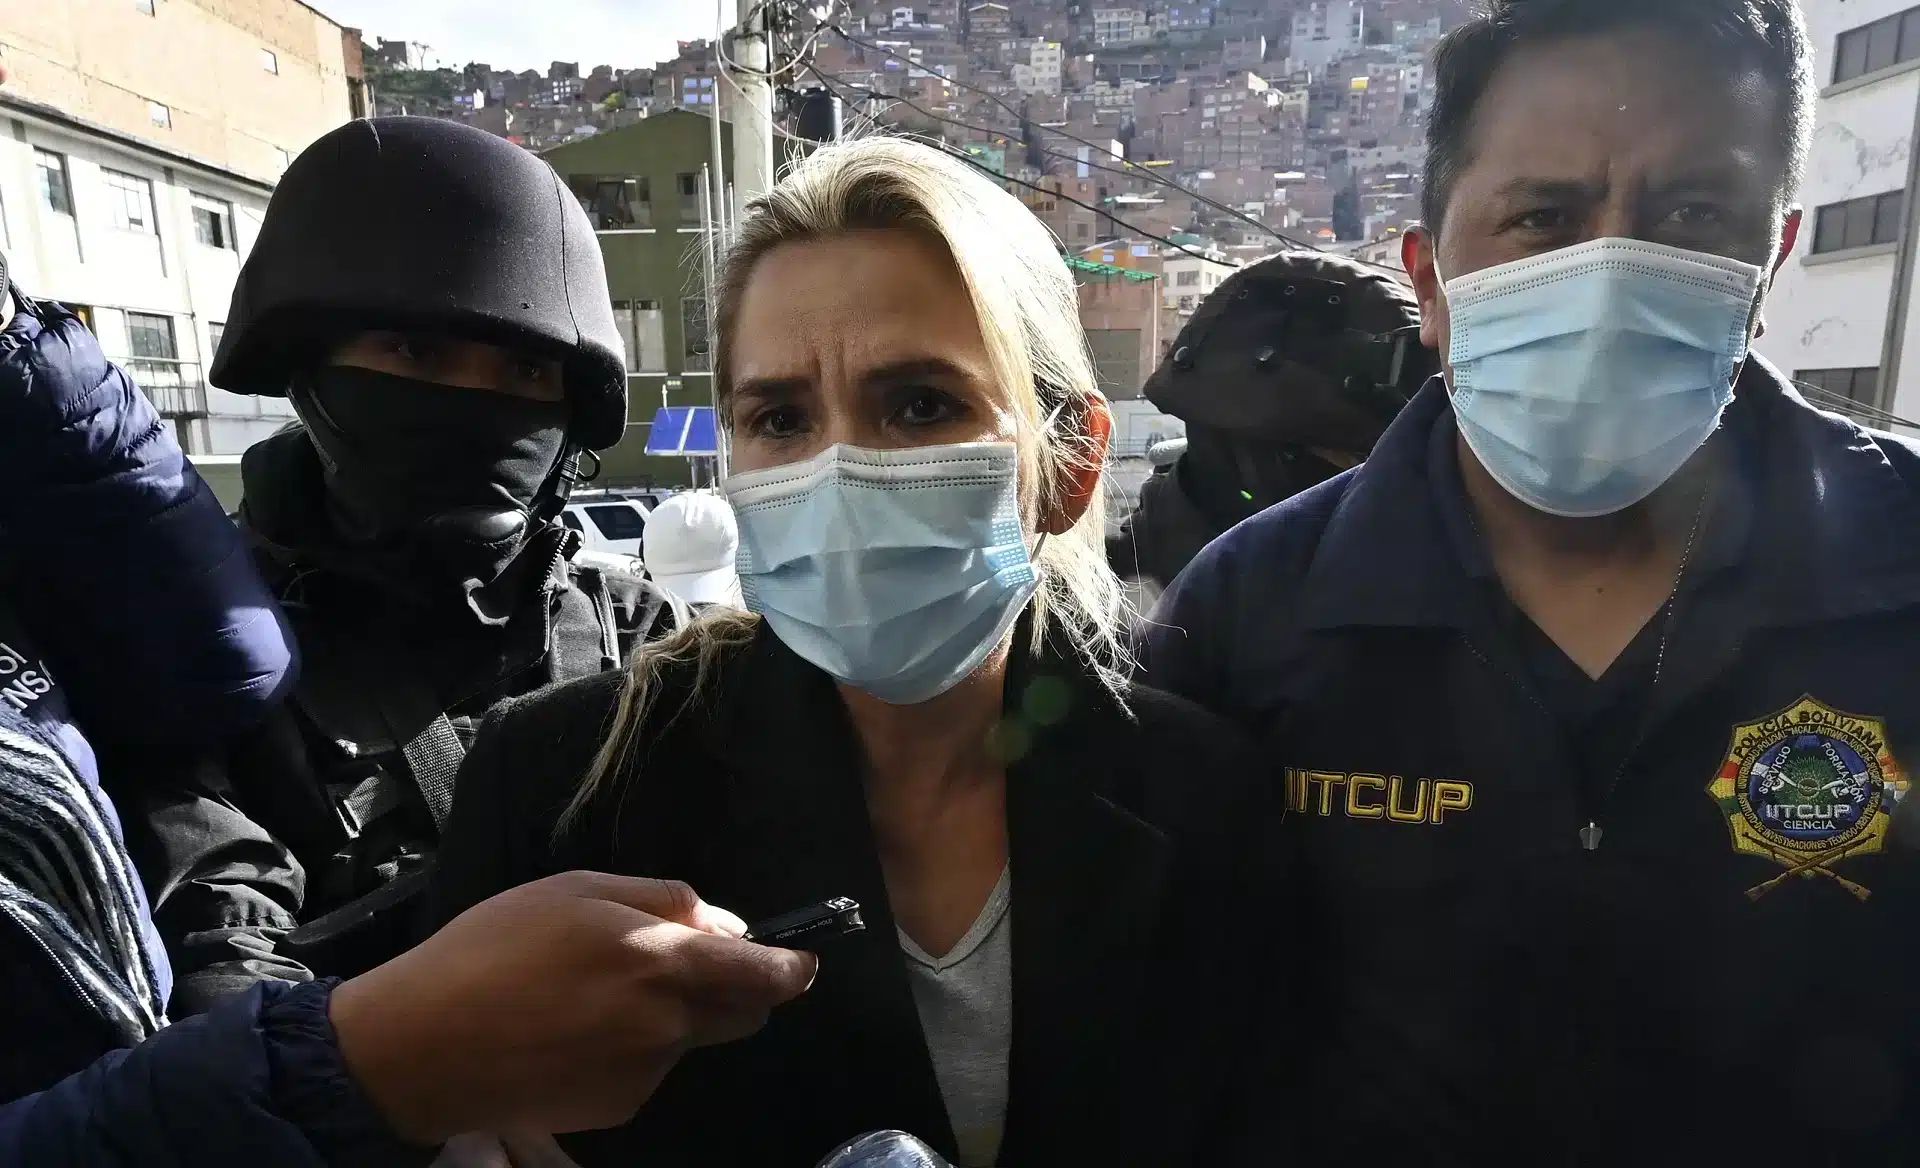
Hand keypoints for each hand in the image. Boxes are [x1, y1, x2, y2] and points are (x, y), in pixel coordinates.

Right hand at [330, 872, 818, 1143]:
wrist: (422, 1048)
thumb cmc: (493, 950)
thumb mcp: (576, 890)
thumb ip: (664, 901)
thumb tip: (725, 926)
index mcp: (662, 961)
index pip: (764, 975)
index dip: (791, 968)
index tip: (800, 962)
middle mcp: (668, 1024)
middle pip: (742, 1013)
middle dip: (733, 989)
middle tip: (673, 963)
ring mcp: (646, 1073)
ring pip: (690, 1039)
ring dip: (671, 1017)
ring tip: (592, 995)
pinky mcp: (619, 1108)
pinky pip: (650, 1069)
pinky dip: (633, 1049)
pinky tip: (574, 1033)